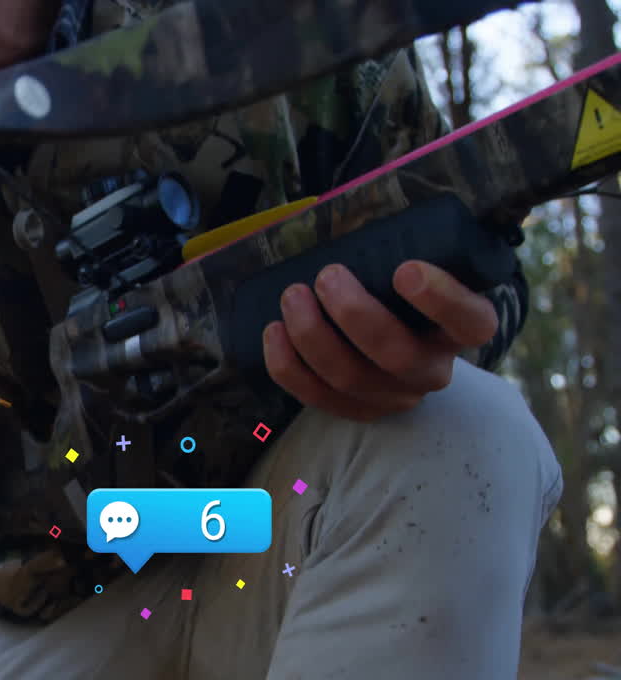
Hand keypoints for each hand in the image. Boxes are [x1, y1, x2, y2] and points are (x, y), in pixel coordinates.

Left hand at [262, 260, 497, 421]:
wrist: (398, 340)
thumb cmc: (400, 291)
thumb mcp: (413, 263)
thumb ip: (399, 241)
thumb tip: (343, 202)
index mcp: (460, 329)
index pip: (471, 321)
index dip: (442, 300)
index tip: (406, 270)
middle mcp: (432, 369)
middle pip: (396, 355)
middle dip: (354, 314)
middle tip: (327, 275)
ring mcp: (393, 396)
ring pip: (350, 378)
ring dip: (313, 336)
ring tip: (292, 295)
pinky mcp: (356, 410)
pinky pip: (317, 397)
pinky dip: (288, 367)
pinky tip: (273, 332)